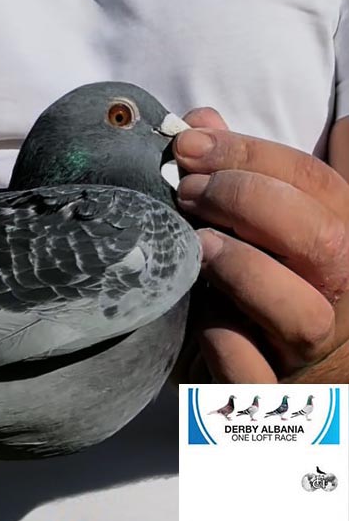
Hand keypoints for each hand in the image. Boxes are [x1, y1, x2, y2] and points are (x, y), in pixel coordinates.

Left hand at [174, 110, 348, 381]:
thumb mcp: (259, 229)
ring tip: (196, 243)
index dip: (252, 154)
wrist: (258, 391)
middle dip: (248, 199)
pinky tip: (195, 315)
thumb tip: (202, 120)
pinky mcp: (266, 400)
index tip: (189, 142)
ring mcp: (308, 354)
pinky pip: (251, 376)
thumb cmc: (254, 292)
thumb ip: (241, 175)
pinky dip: (222, 342)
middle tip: (187, 189)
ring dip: (243, 267)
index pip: (320, 186)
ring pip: (302, 314)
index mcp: (345, 247)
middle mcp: (341, 300)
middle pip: (326, 242)